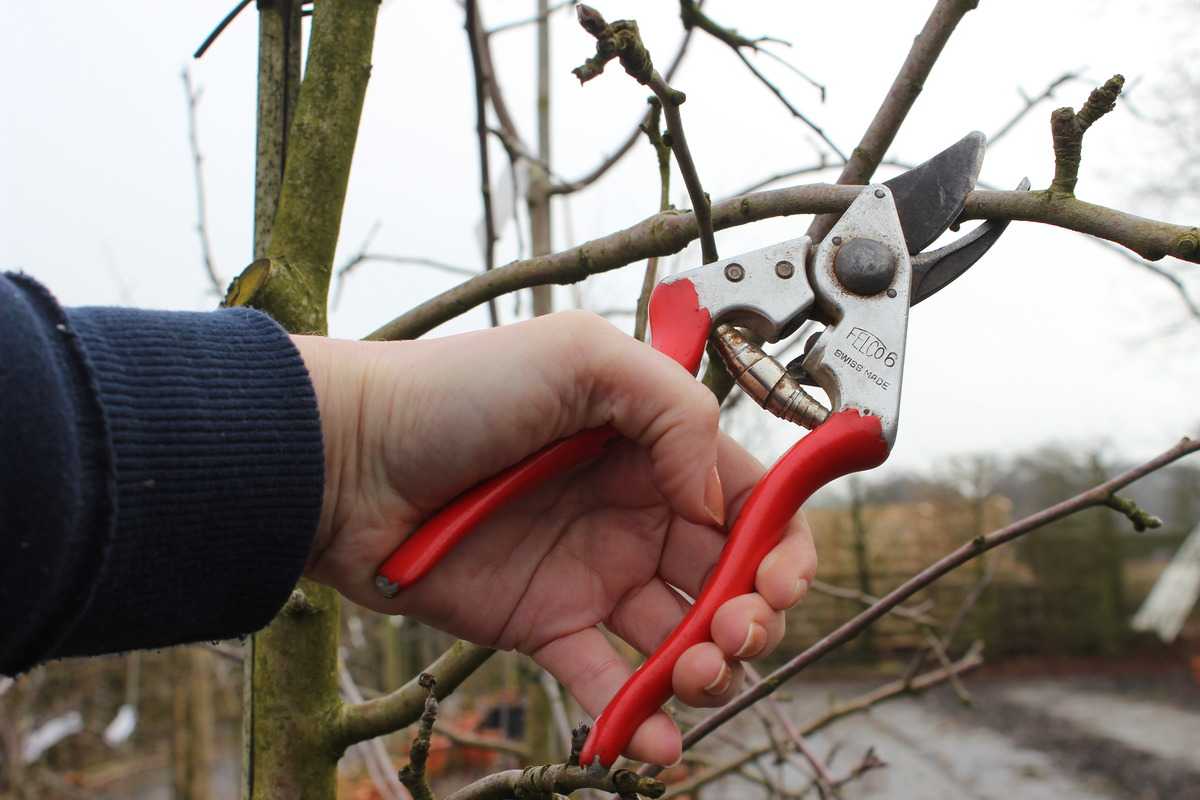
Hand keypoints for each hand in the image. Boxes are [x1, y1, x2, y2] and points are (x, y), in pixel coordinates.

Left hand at [292, 312, 815, 764]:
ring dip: (709, 670)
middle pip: (729, 580)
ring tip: (693, 674)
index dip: (781, 547)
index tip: (778, 580)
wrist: (352, 457)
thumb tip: (718, 500)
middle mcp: (633, 513)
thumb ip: (674, 410)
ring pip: (681, 638)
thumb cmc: (454, 390)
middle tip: (735, 632)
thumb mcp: (580, 356)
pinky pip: (609, 679)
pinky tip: (659, 740)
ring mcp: (591, 573)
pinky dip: (641, 716)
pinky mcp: (545, 624)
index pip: (749, 502)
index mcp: (653, 449)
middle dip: (753, 617)